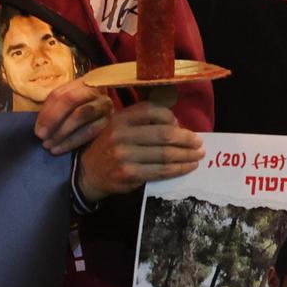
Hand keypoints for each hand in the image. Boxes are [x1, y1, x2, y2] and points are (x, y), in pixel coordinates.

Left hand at [34, 77, 113, 155]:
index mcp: (80, 83)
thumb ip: (53, 109)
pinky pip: (91, 131)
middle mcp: (95, 91)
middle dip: (54, 121)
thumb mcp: (65, 102)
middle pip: (72, 101)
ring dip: (63, 133)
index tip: (37, 131)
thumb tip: (39, 129)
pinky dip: (73, 141)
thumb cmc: (78, 108)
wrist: (103, 114)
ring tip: (50, 146)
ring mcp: (104, 105)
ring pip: (82, 115)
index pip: (61, 95)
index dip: (48, 113)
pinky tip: (60, 149)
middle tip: (42, 138)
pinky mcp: (109, 121)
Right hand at [77, 99, 204, 203]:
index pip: (154, 111)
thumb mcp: (119, 125)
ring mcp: (124, 156)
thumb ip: (143, 121)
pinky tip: (188, 167)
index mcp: (121, 118)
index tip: (181, 125)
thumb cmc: (110, 146)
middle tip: (200, 143)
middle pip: (164, 134)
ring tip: (198, 155)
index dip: (172, 117)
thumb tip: (177, 125)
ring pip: (165, 155)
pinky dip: (178, 169)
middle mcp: (121, 135)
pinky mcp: (129, 175)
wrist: (87, 172)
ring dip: (187, 155)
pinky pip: (160, 172)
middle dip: (187, 139)